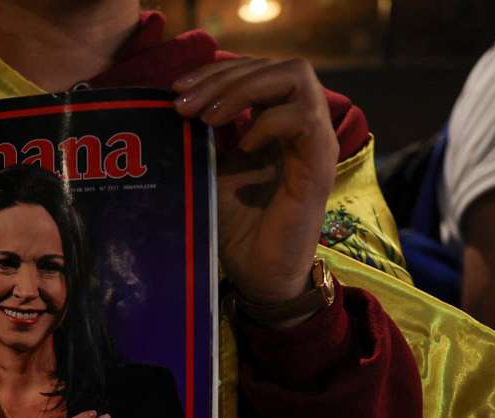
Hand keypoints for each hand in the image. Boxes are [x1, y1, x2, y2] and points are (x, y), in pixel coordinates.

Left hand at [173, 58, 337, 309]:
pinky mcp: (318, 166)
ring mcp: (314, 142)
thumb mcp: (211, 172)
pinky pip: (302, 119)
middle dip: (224, 75)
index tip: (177, 90)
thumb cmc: (236, 226)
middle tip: (185, 104)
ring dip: (245, 89)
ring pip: (297, 77)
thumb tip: (175, 103)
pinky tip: (242, 145)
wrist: (259, 275)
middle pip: (277, 65)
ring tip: (209, 118)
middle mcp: (302, 124)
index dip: (216, 71)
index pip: (257, 69)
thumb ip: (203, 137)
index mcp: (277, 120)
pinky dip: (267, 122)